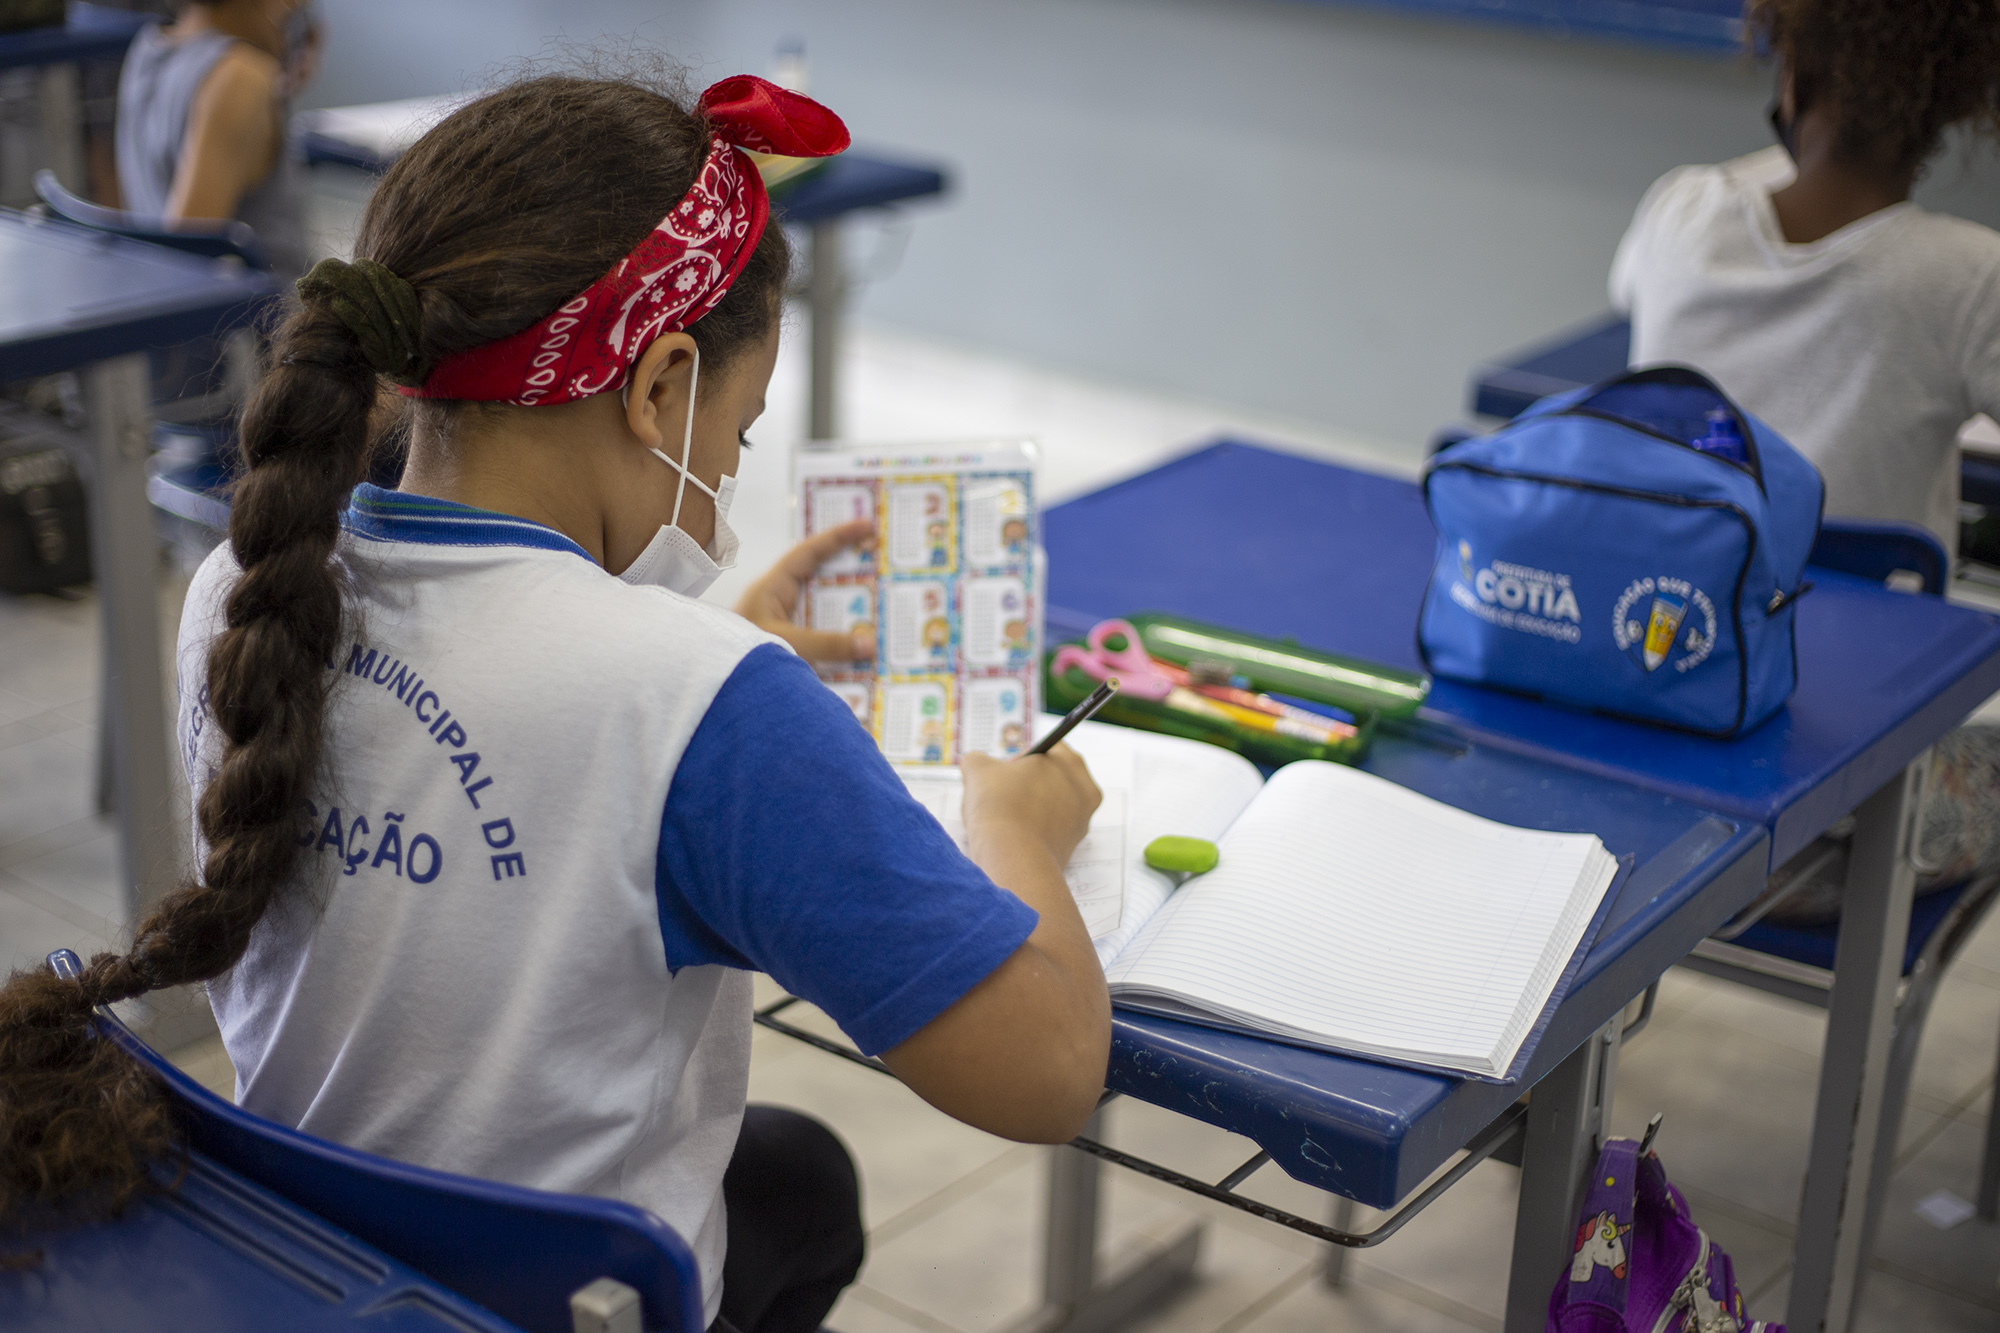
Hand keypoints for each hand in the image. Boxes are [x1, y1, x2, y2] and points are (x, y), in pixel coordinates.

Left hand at [734, 520, 876, 663]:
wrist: (715, 687)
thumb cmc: (738, 656)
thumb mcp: (785, 644)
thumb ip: (826, 644)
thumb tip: (869, 643)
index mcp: (772, 588)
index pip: (808, 553)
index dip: (837, 537)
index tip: (867, 526)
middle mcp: (778, 603)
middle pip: (821, 580)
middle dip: (851, 574)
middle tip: (884, 566)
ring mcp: (784, 626)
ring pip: (823, 611)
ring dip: (849, 612)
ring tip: (883, 609)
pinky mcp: (789, 649)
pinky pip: (820, 639)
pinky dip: (839, 642)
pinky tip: (861, 651)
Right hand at [961, 744, 1101, 869]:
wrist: (1012, 860)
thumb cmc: (1000, 807)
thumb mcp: (978, 769)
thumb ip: (978, 759)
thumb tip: (975, 765)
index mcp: (1070, 763)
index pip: (1044, 750)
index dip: (1018, 760)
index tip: (1001, 773)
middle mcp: (1085, 791)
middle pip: (1048, 780)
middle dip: (1024, 786)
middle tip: (999, 795)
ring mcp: (1081, 822)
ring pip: (1047, 808)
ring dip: (1025, 810)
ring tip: (1001, 819)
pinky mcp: (1071, 849)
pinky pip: (1046, 833)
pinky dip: (1029, 833)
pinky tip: (1010, 837)